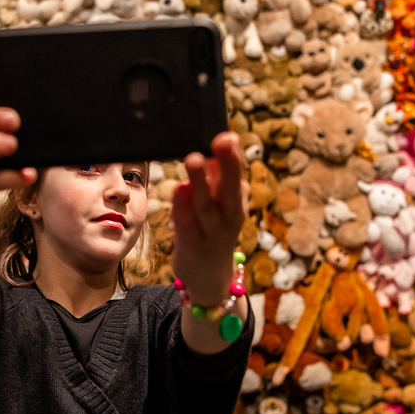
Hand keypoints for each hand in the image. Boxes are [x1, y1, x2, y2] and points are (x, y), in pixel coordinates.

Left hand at [170, 131, 249, 305]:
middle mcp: (228, 217)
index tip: (229, 136)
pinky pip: (187, 224)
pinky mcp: (192, 245)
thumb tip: (214, 148)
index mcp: (235, 202)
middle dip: (226, 163)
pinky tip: (178, 190)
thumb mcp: (221, 206)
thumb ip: (216, 180)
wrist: (210, 278)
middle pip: (228, 187)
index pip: (237, 175)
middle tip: (222, 140)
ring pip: (206, 204)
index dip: (233, 156)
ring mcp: (211, 232)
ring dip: (200, 182)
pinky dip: (182, 207)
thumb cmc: (213, 231)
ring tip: (194, 159)